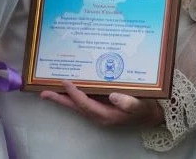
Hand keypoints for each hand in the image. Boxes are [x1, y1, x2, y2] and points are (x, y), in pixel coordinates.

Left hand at [39, 80, 164, 128]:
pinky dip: (75, 95)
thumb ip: (128, 102)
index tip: (65, 81)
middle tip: (43, 93)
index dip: (74, 93)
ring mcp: (99, 112)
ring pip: (78, 104)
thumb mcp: (140, 105)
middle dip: (59, 100)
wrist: (152, 115)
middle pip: (75, 107)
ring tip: (50, 89)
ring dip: (64, 97)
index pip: (85, 104)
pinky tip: (70, 87)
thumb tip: (112, 96)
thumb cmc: (146, 108)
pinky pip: (84, 101)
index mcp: (106, 115)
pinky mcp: (101, 107)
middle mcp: (99, 115)